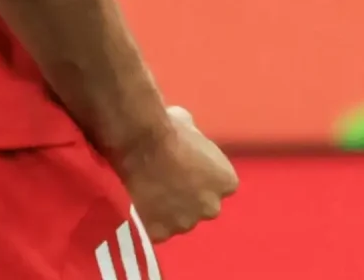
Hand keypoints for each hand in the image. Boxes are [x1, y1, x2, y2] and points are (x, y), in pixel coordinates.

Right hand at [118, 104, 237, 242]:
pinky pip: (155, 231)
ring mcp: (185, 223)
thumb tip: (190, 139)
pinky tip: (137, 205)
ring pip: (178, 222)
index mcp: (227, 182)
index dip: (203, 180)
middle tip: (168, 185)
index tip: (188, 172)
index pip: (220, 187)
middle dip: (189, 200)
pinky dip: (147, 223)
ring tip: (149, 195)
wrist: (141, 145)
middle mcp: (212, 207)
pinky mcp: (160, 234)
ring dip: (168, 213)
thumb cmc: (170, 130)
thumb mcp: (193, 129)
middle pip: (202, 207)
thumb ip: (198, 145)